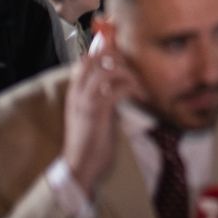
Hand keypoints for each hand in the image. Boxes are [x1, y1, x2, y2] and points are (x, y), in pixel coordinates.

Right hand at [64, 43, 140, 193]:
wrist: (80, 166)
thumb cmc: (91, 141)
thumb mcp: (96, 113)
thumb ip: (104, 96)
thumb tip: (121, 83)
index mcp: (75, 91)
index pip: (85, 59)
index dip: (104, 50)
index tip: (124, 53)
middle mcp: (77, 92)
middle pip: (95, 58)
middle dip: (117, 57)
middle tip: (135, 69)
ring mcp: (85, 101)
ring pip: (107, 70)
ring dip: (129, 74)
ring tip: (141, 86)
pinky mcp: (96, 111)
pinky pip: (117, 89)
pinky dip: (133, 89)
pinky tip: (142, 98)